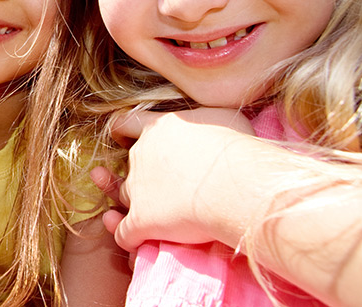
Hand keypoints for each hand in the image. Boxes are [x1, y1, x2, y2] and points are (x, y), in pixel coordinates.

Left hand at [96, 108, 256, 251]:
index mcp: (156, 128)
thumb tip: (206, 123)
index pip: (123, 123)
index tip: (127, 140)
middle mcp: (140, 155)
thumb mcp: (222, 118)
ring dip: (135, 208)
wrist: (238, 185)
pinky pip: (125, 233)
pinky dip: (132, 240)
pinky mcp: (141, 220)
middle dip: (140, 177)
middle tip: (165, 189)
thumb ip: (203, 118)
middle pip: (130, 166)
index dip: (123, 133)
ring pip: (126, 199)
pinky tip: (144, 243)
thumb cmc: (238, 150)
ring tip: (159, 217)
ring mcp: (137, 188)